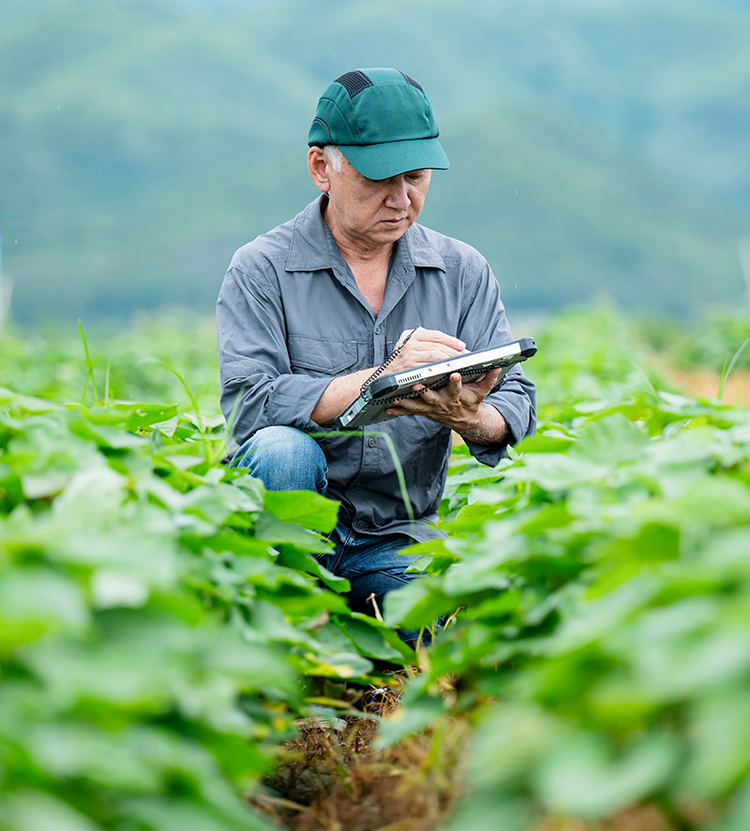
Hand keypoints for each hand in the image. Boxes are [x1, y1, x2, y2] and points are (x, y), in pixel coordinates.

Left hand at [384, 368, 508, 444]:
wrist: (464, 420)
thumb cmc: (471, 401)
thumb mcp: (482, 391)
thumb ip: (489, 379)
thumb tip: (497, 367)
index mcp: (456, 397)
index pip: (457, 389)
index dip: (456, 383)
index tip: (455, 374)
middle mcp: (443, 403)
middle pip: (433, 398)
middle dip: (425, 393)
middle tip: (417, 386)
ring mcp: (432, 409)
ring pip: (418, 406)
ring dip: (406, 403)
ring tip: (394, 398)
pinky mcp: (423, 411)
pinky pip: (410, 411)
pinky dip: (399, 410)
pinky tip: (388, 408)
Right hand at [386, 327, 465, 373]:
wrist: (385, 376)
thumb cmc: (402, 362)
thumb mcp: (409, 347)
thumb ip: (425, 344)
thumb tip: (451, 347)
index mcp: (410, 335)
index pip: (435, 335)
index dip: (451, 340)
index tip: (461, 346)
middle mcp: (409, 343)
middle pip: (437, 345)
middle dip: (453, 351)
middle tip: (463, 357)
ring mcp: (409, 355)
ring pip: (435, 355)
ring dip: (449, 360)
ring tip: (458, 363)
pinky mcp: (410, 367)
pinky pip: (430, 366)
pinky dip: (441, 368)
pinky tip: (448, 370)